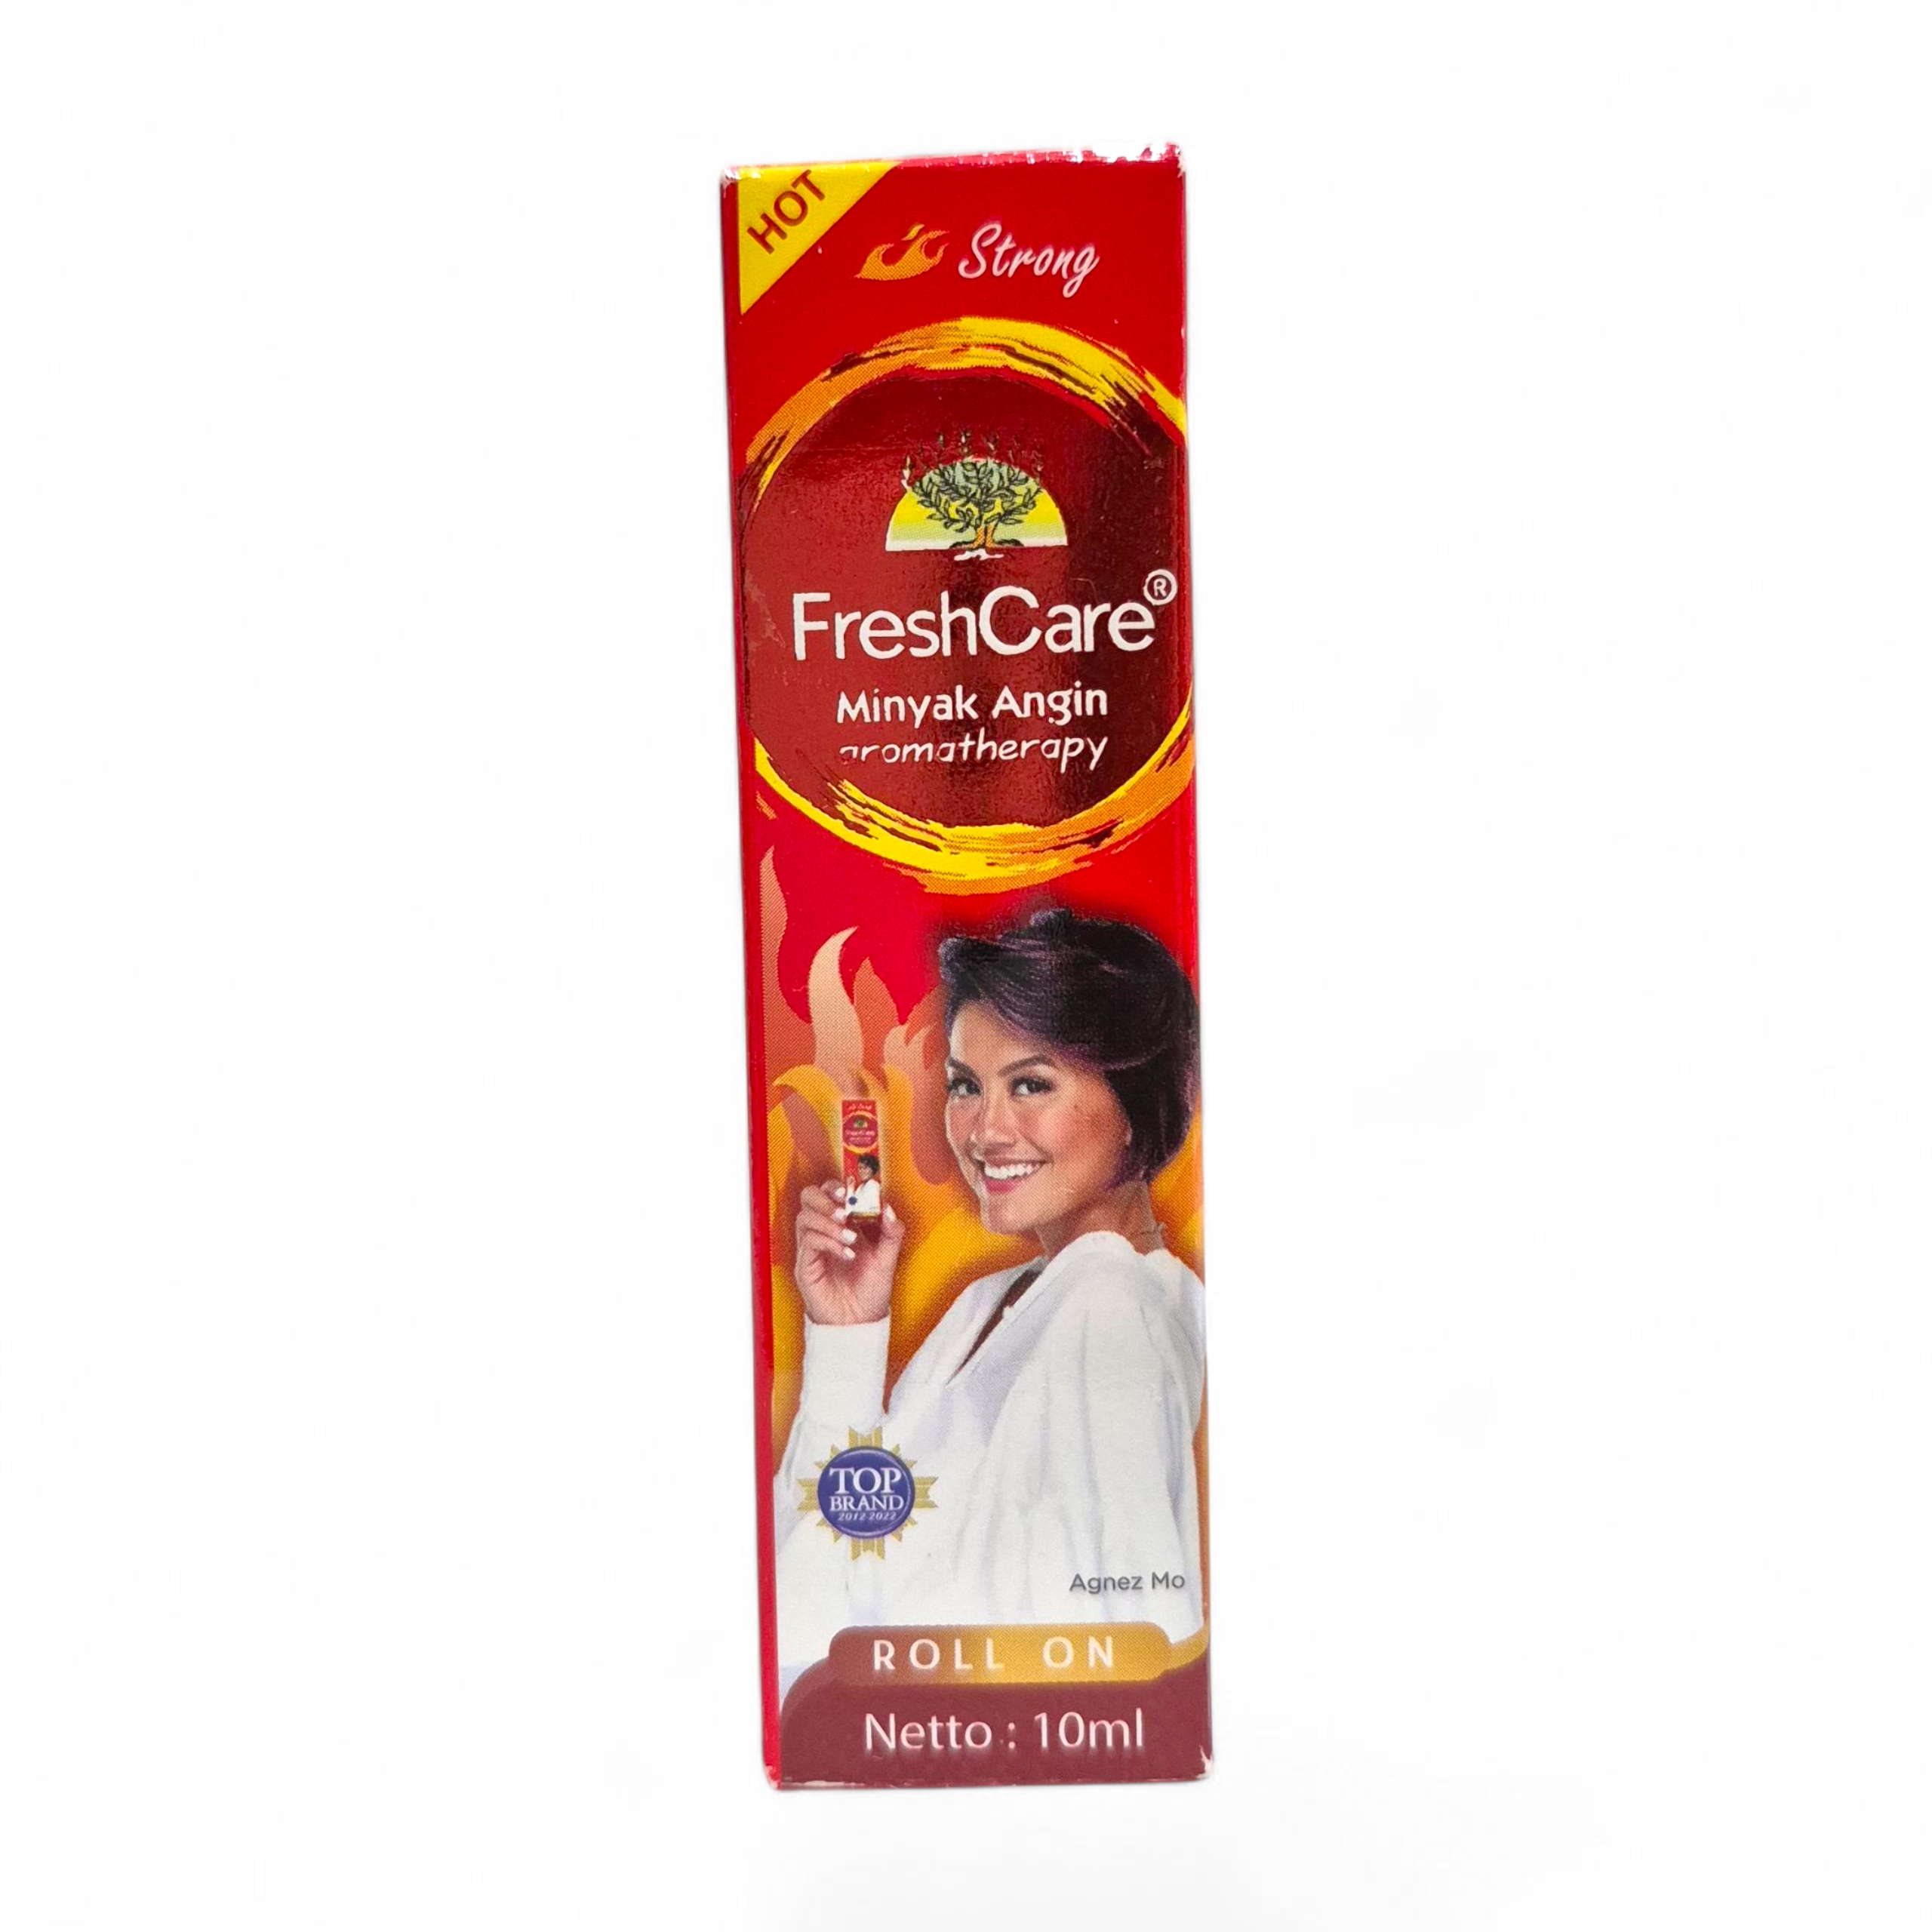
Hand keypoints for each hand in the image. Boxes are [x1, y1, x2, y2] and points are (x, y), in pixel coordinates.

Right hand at [792, 1180, 903, 1326]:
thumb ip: (891, 1231)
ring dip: (829, 1222)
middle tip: (845, 1208)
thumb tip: (888, 1206)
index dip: (838, 1185)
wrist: (861, 1322)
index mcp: (842, 1224)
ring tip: (851, 1237)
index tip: (853, 1189)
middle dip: (825, 1197)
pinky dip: (829, 1242)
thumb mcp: (888, 1258)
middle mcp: (823, 1231)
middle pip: (808, 1197)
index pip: (829, 1192)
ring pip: (805, 1217)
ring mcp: (812, 1248)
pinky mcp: (806, 1265)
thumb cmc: (871, 1290)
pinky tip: (847, 1253)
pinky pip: (809, 1242)